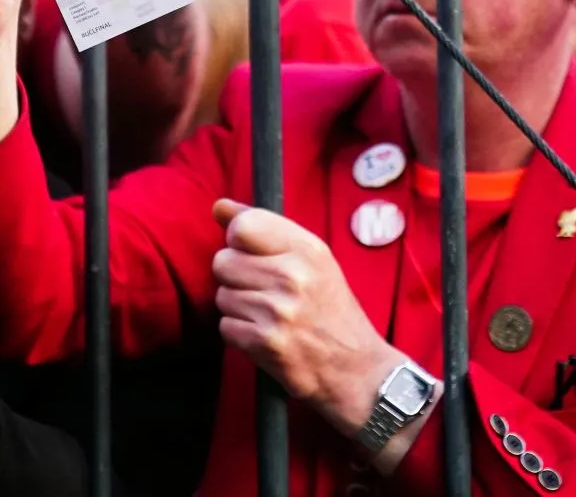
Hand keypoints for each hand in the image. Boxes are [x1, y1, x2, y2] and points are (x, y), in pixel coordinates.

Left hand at [211, 199, 398, 437]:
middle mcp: (293, 276)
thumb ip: (265, 229)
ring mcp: (278, 311)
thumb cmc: (332, 311)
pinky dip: (239, 333)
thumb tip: (219, 206)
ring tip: (268, 316)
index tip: (251, 253)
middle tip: (263, 290)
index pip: (243, 225)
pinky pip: (225, 327)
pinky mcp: (265, 343)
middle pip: (223, 261)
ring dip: (237, 307)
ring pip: (222, 295)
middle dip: (235, 276)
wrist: (357, 370)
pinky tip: (264, 336)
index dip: (238, 240)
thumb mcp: (312, 260)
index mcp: (308, 249)